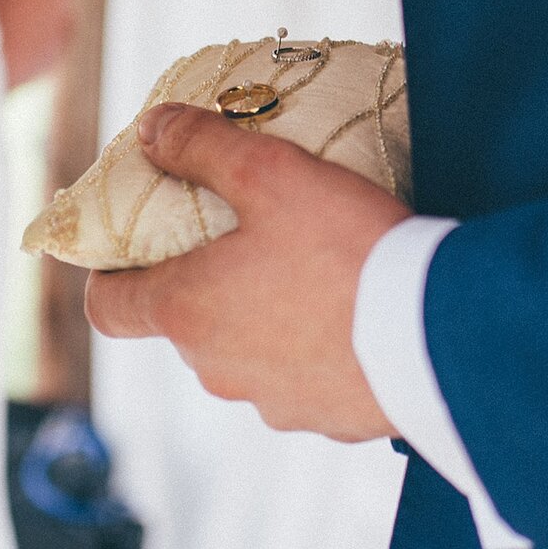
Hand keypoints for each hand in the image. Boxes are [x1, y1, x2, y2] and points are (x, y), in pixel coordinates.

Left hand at [85, 103, 411, 441]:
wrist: (438, 336)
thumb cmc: (346, 249)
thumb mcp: (272, 173)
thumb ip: (203, 146)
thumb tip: (152, 129)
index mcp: (187, 312)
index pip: (109, 307)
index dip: (109, 274)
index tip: (128, 249)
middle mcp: (216, 369)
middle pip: (185, 324)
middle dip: (206, 283)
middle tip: (248, 238)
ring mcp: (272, 402)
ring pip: (247, 354)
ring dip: (264, 319)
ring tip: (316, 274)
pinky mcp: (326, 419)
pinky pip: (306, 380)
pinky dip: (317, 351)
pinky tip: (356, 317)